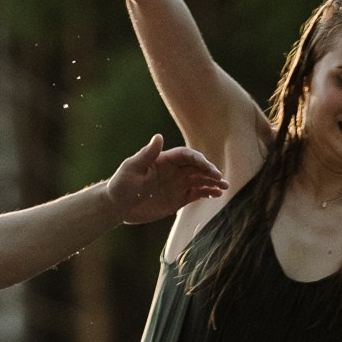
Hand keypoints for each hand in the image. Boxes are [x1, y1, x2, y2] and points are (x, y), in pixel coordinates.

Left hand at [104, 135, 226, 225]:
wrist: (117, 206)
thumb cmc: (121, 184)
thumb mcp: (132, 168)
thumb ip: (147, 154)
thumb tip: (159, 136)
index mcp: (164, 160)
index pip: (187, 156)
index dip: (199, 160)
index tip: (209, 169)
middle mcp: (173, 171)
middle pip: (197, 167)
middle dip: (210, 172)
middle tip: (221, 180)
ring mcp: (176, 184)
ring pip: (199, 180)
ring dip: (212, 183)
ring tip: (224, 188)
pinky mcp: (177, 199)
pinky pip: (196, 194)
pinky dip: (207, 193)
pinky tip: (216, 195)